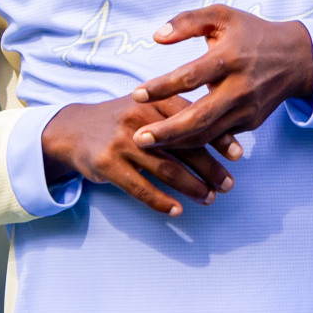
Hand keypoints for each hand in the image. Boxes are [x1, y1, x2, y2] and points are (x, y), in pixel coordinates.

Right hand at [41, 95, 235, 216]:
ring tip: (208, 198)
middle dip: (210, 168)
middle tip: (227, 185)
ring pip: (166, 169)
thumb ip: (176, 116)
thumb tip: (222, 134)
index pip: (191, 118)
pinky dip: (161, 202)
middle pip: (183, 146)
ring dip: (192, 187)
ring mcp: (121, 142)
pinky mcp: (107, 164)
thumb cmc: (121, 121)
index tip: (238, 155)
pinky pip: (140, 188)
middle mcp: (137, 119)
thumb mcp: (145, 106)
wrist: (74, 130)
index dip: (217, 137)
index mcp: (151, 101)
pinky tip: (177, 210)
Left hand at [130, 5, 312, 151]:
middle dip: (168, 131)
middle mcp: (240, 88)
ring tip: (146, 144)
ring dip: (177, 143)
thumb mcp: (221, 15)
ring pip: (209, 133)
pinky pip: (218, 135)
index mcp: (230, 58)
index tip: (136, 95)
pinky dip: (195, 143)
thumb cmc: (250, 33)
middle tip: (138, 138)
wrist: (297, 58)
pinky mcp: (250, 122)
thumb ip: (187, 21)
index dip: (162, 87)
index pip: (191, 76)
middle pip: (200, 116)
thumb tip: (156, 37)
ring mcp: (247, 109)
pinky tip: (170, 145)